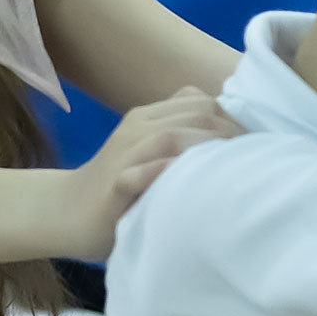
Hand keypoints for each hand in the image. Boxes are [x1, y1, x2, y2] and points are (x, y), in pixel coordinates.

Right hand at [62, 87, 241, 257]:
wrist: (62, 213)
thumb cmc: (115, 193)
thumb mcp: (149, 160)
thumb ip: (179, 147)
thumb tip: (232, 150)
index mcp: (148, 117)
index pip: (202, 101)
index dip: (232, 119)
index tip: (253, 145)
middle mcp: (138, 126)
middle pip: (197, 112)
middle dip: (231, 133)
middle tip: (254, 160)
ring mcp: (124, 151)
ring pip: (175, 133)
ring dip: (209, 148)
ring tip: (234, 170)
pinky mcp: (115, 180)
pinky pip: (146, 167)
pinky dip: (171, 171)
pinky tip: (194, 183)